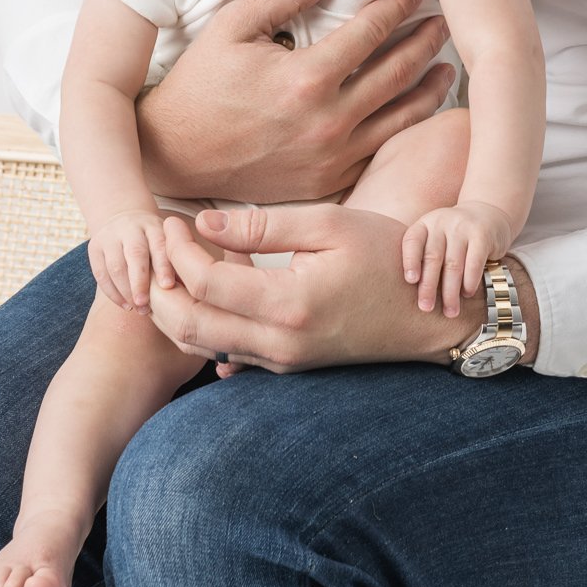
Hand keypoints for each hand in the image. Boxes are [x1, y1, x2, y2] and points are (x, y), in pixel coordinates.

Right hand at [87, 206, 174, 313]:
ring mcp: (110, 236)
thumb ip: (176, 259)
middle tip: (146, 306)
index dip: (163, 266)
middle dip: (140, 282)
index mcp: (154, 225)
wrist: (122, 218)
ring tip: (138, 309)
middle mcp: (131, 228)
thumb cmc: (153, 240)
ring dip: (126, 291)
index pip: (159, 244)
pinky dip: (112, 293)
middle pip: (135, 254)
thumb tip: (191, 290)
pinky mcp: (94, 248)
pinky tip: (125, 305)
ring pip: (115, 266)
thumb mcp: (166, 239)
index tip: (168, 286)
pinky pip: (100, 273)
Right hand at [134, 0, 457, 203]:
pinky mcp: (329, 180)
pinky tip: (418, 108)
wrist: (177, 154)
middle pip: (398, 72)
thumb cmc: (200, 85)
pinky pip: (382, 150)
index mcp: (306, 78)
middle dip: (426, 41)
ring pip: (402, 117)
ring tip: (446, 64)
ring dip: (430, 87)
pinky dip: (407, 127)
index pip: (372, 31)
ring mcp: (332, 156)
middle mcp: (328, 121)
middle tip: (443, 20)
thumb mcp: (231, 27)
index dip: (398, 6)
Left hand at [148, 200, 470, 371]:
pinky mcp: (285, 365)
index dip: (178, 251)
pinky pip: (225, 352)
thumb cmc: (386, 258)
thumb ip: (265, 225)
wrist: (428, 316)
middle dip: (161, 287)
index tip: (173, 220)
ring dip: (176, 308)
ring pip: (201, 346)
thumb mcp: (332, 225)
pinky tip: (205, 290)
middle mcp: (280, 344)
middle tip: (158, 246)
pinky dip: (201, 324)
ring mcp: (281, 361)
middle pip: (188, 326)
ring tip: (173, 263)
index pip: (206, 283)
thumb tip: (205, 222)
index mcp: (289, 304)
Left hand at [400, 201, 515, 318]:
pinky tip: (467, 294)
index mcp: (425, 224)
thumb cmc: (455, 236)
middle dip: (428, 286)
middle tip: (426, 308)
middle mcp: (442, 222)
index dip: (410, 261)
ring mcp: (462, 227)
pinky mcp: (482, 235)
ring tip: (450, 311)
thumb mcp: (436, 238)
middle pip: (432, 257)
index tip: (410, 281)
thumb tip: (412, 296)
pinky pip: (474, 262)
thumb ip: (424, 258)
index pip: (412, 241)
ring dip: (451, 292)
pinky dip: (470, 281)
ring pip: (453, 264)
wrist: (488, 213)